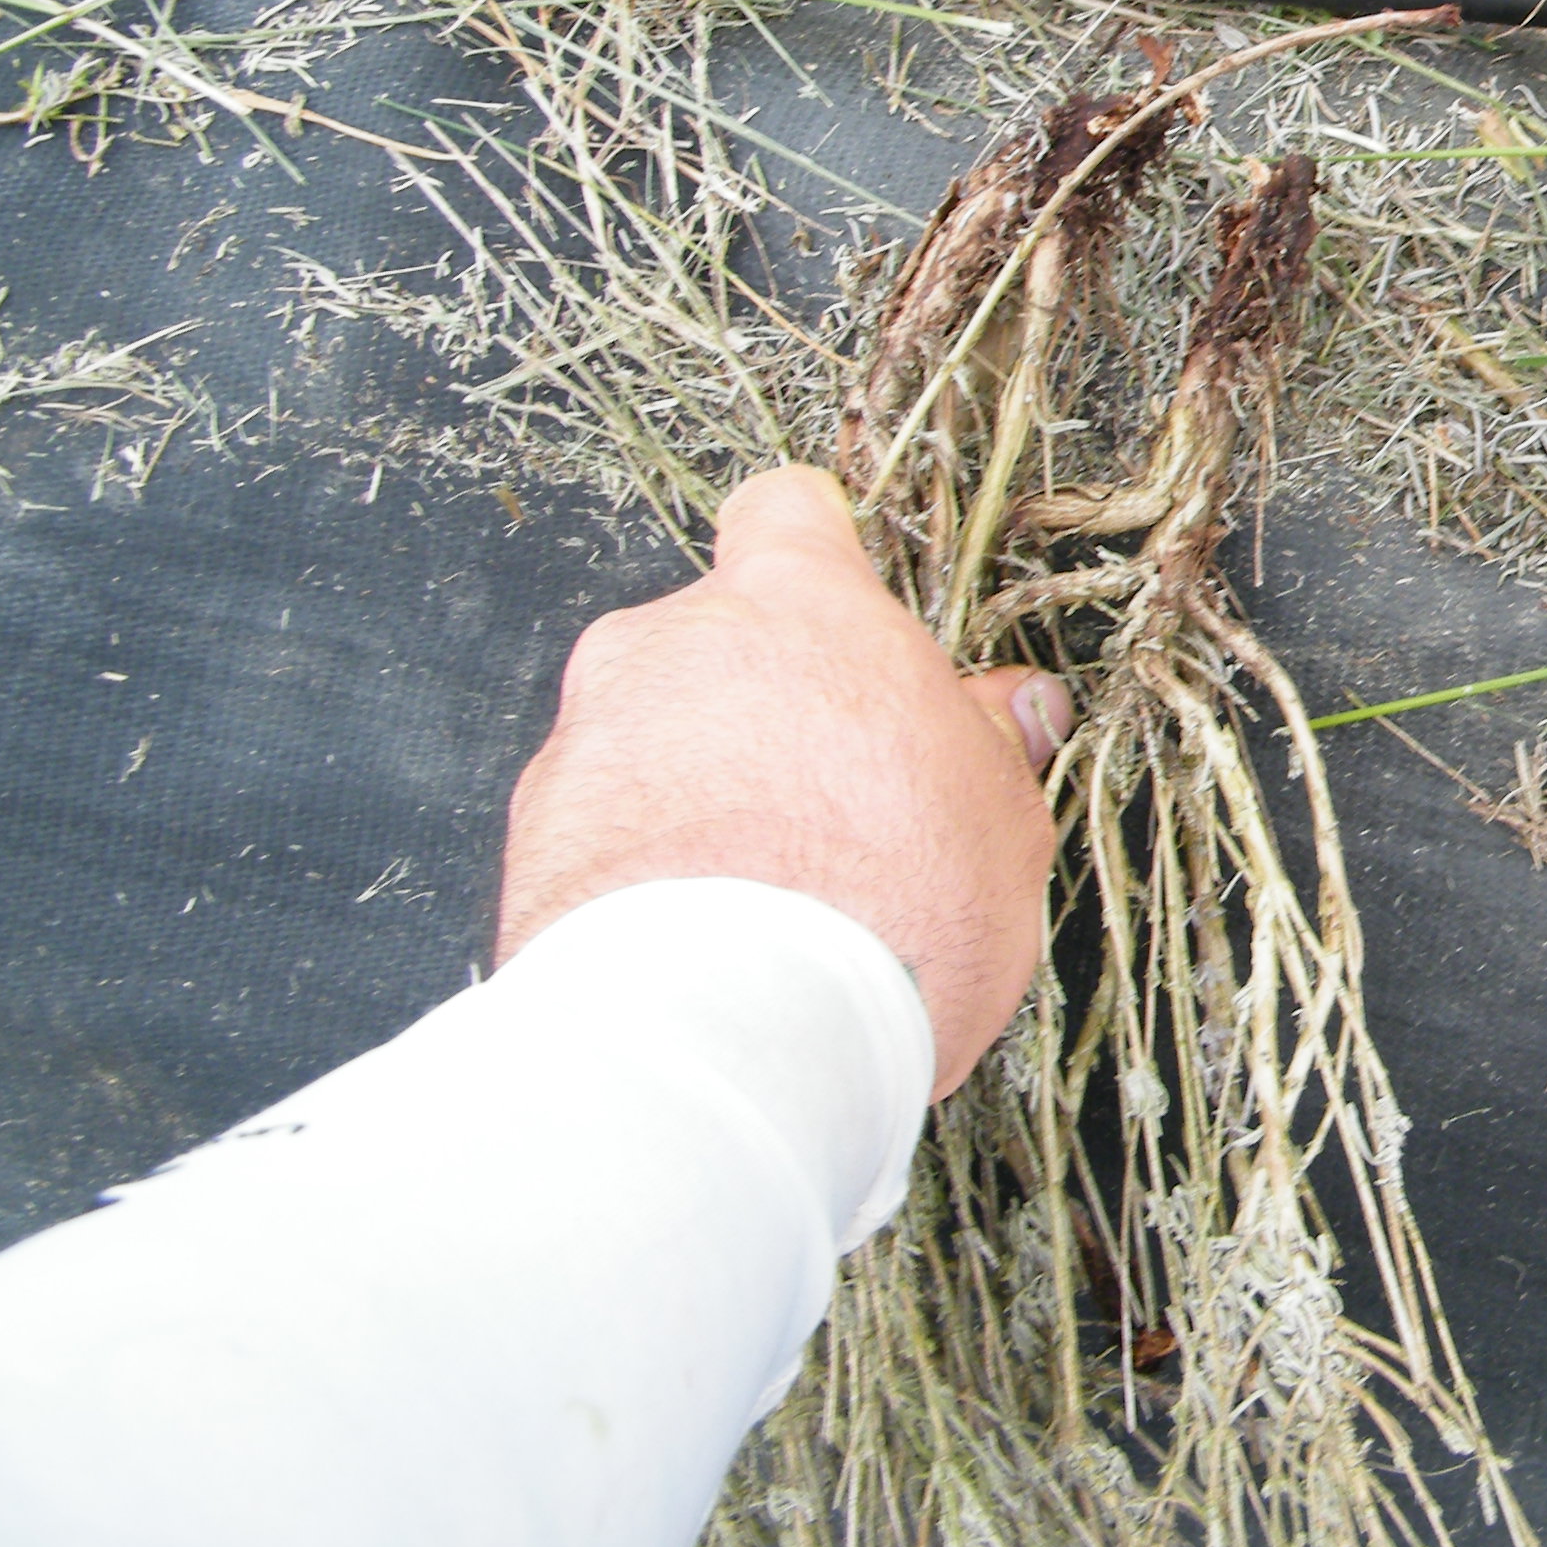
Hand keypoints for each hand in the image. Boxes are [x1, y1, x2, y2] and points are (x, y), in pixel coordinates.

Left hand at [495, 465, 1065, 1098]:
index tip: (837, 611)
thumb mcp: (997, 819)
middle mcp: (674, 642)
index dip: (812, 553)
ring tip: (759, 893)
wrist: (734, 1032)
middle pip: (715, 638)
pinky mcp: (533, 835)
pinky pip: (600, 823)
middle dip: (760, 704)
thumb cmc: (886, 907)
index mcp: (799, 607)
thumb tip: (1013, 709)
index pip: (785, 513)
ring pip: (651, 734)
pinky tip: (699, 941)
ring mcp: (590, 735)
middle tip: (827, 800)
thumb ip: (992, 745)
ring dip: (694, 786)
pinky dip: (641, 863)